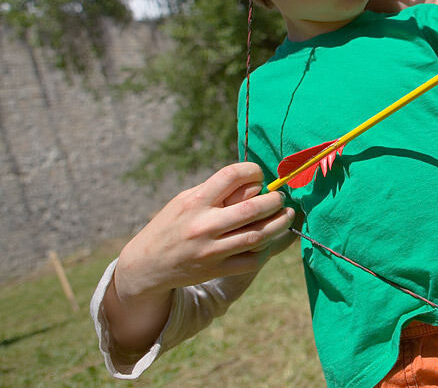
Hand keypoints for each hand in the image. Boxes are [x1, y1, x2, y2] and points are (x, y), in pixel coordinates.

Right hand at [113, 162, 294, 302]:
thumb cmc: (172, 224)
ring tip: (287, 215)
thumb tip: (256, 182)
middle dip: (274, 200)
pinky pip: (252, 259)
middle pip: (253, 208)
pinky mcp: (216, 270)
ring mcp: (211, 250)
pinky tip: (270, 239)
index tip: (259, 175)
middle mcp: (203, 225)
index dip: (253, 171)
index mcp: (195, 201)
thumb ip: (217, 191)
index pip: (232, 175)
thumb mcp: (186, 200)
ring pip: (258, 235)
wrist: (147, 265)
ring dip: (280, 223)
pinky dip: (266, 248)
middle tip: (280, 197)